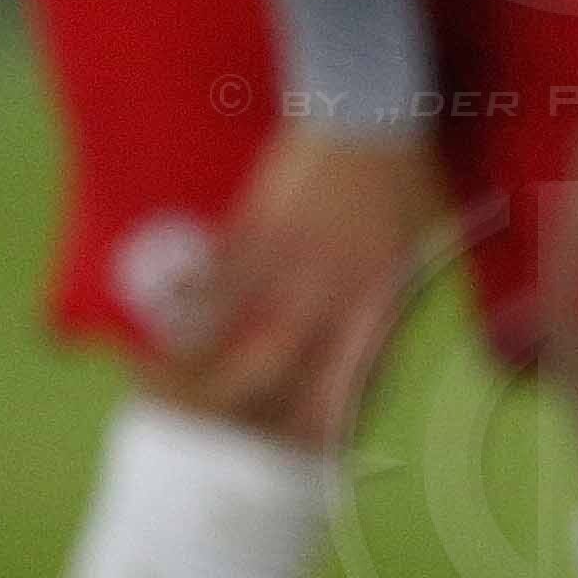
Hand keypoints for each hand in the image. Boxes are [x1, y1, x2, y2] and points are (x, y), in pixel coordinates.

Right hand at [188, 121, 443, 438]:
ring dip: (198, 373)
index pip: (349, 385)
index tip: (302, 466)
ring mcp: (290, 262)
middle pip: (281, 376)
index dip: (321, 431)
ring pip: (232, 339)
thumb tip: (370, 378)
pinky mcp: (252, 231)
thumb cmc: (407, 182)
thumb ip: (393, 313)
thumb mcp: (419, 254)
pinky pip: (207, 288)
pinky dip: (181, 314)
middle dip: (250, 416)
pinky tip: (158, 337)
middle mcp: (335, 291)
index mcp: (382, 299)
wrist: (370, 112)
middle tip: (223, 445)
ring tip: (170, 401)